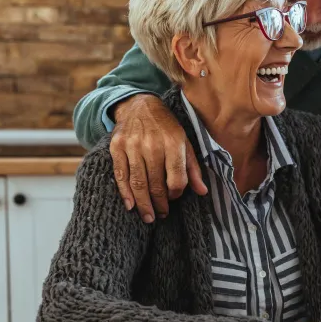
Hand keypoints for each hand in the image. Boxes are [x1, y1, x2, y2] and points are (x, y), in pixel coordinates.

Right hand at [109, 94, 206, 222]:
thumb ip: (193, 168)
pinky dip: (125, 193)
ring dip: (143, 204)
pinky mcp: (117, 147)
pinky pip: (121, 175)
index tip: (174, 198)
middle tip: (162, 215)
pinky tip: (130, 205)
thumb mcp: (184, 142)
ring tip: (148, 216)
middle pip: (156, 183)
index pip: (176, 178)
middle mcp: (152, 145)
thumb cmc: (166, 127)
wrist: (139, 105)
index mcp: (173, 143)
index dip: (176, 193)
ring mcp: (132, 146)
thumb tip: (203, 191)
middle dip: (160, 204)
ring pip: (138, 183)